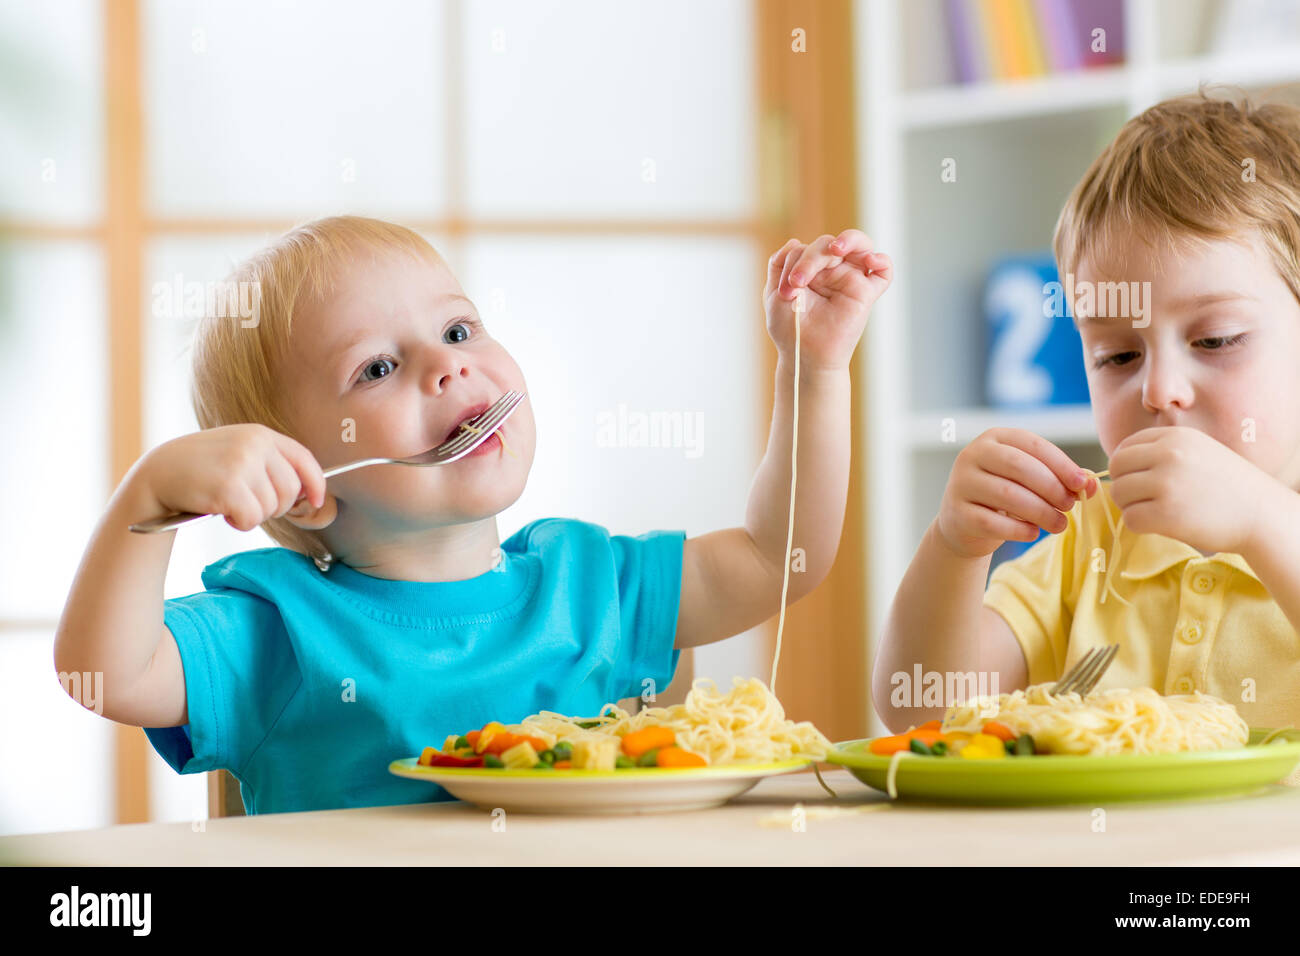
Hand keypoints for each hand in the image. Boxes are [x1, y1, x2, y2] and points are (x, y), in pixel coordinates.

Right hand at [136, 424, 333, 531]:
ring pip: (272, 507)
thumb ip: (270, 465)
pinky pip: (252, 519)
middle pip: (291, 490)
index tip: (317, 501)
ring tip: (229, 503)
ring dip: (253, 515)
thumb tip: (308, 494)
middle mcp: (254, 444)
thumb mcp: (238, 453)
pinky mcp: (228, 487)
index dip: (316, 484)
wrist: (158, 473)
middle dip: (275, 506)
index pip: (304, 459)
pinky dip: (239, 523)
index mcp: (260, 434)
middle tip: (249, 504)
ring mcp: (241, 464)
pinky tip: (221, 511)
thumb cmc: (202, 469)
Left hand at [763, 229, 892, 371]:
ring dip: (849, 240)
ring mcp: (851, 280)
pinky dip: (882, 261)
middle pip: (830, 243)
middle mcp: (832, 271)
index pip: (807, 248)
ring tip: (835, 249)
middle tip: (798, 281)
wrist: (805, 357)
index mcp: (811, 269)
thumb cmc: (790, 329)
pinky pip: (884, 272)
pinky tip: (870, 260)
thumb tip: (795, 241)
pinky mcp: (866, 294)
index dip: (794, 262)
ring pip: (860, 245)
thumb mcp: (775, 293)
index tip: (785, 291)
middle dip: (811, 257)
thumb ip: (780, 264)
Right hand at [936, 428, 1093, 558]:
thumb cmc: (1004, 496)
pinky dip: (1019, 530)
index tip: (1082, 484)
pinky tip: (1033, 533)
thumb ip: (1060, 478)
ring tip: (1059, 524)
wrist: (964, 523)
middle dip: (1051, 488)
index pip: (1032, 444)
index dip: (1061, 464)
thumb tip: (1092, 485)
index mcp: (994, 438)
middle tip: (1069, 506)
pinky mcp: (957, 513)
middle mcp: (972, 455)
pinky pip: (993, 522)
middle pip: (1019, 467)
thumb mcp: (1030, 481)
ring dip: (1041, 512)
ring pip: (1007, 495)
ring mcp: (961, 483)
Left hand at [1109, 426, 1276, 554]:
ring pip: (1119, 494)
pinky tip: (1159, 525)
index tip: (1140, 480)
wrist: (1261, 514)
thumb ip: (1161, 451)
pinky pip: (1130, 519)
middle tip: (1143, 500)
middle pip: (1116, 468)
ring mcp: (1166, 483)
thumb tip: (1115, 464)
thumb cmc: (1226, 485)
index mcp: (1174, 436)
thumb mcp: (1197, 451)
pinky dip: (1139, 525)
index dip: (1126, 467)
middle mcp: (1168, 454)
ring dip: (1131, 506)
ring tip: (1155, 511)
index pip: (1125, 447)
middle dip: (1124, 485)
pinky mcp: (1166, 514)